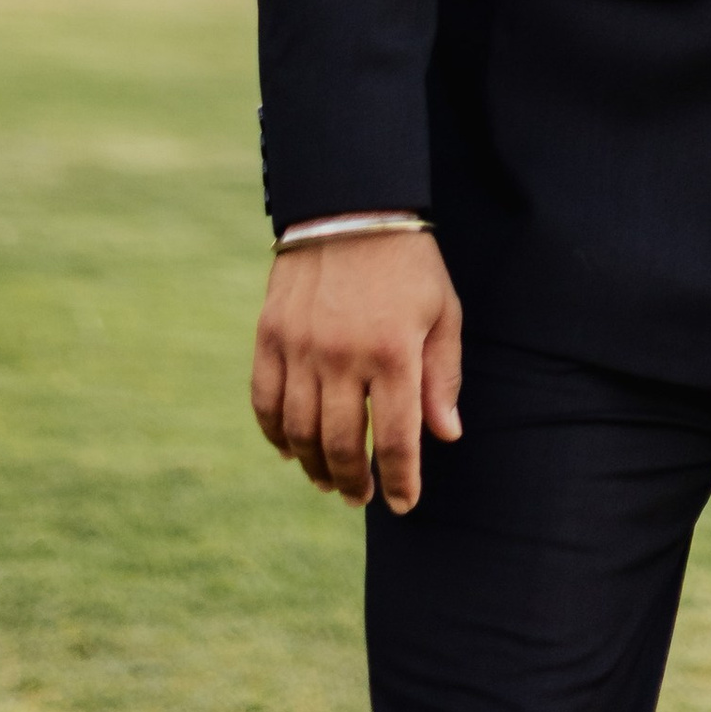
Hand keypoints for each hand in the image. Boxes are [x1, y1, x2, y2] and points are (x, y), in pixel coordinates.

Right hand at [250, 229, 463, 513]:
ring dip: (314, 466)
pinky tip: (290, 450)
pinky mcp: (270, 337)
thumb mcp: (442, 313)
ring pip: (300, 433)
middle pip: (343, 446)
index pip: (398, 440)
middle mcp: (344, 357)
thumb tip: (445, 436)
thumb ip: (441, 377)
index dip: (400, 481)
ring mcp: (301, 349)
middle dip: (353, 482)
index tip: (402, 504)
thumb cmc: (408, 263)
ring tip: (328, 480)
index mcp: (394, 353)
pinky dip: (275, 435)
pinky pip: (265, 403)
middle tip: (359, 497)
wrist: (351, 207)